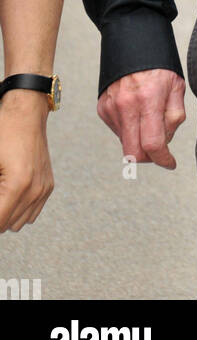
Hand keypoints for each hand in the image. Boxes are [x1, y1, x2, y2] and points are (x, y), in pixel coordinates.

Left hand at [0, 90, 53, 231]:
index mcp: (17, 186)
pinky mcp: (48, 185)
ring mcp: (43, 188)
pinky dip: (20, 210)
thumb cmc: (4, 134)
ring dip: (7, 214)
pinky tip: (11, 195)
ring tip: (1, 195)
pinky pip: (32, 212)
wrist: (26, 114)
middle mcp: (34, 190)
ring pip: (19, 223)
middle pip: (6, 226)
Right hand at [97, 68, 185, 169]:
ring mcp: (111, 108)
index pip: (153, 145)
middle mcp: (125, 106)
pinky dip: (129, 128)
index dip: (163, 159)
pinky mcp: (102, 108)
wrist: (131, 41)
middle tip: (160, 149)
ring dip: (139, 140)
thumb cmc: (159, 64)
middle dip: (148, 157)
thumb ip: (174, 117)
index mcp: (148, 99)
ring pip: (125, 143)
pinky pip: (118, 130)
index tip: (170, 163)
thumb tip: (165, 143)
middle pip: (133, 153)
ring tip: (149, 117)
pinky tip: (136, 111)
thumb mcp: (176, 86)